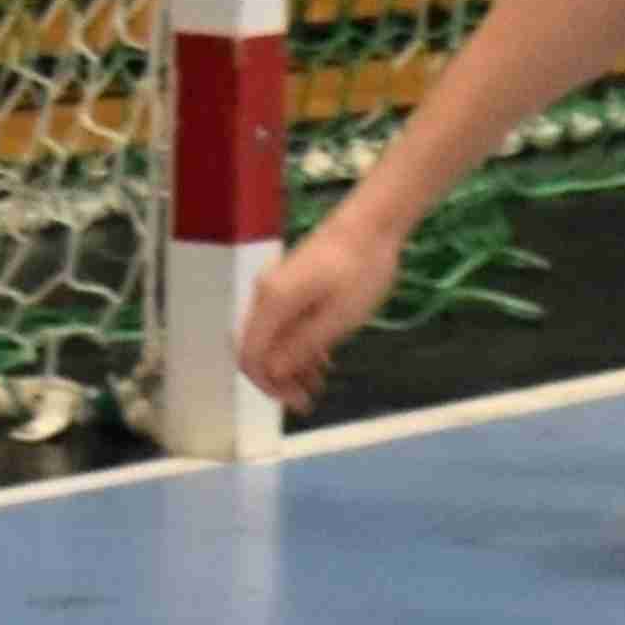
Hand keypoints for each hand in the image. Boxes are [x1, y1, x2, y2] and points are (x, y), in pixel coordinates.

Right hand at [232, 202, 403, 413]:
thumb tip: (274, 372)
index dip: (267, 384)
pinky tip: (322, 359)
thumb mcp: (338, 319)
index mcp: (272, 303)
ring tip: (319, 385)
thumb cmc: (361, 271)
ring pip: (274, 337)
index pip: (250, 355)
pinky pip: (287, 322)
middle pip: (259, 348)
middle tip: (308, 400)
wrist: (373, 222)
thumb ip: (302, 346)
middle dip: (280, 378)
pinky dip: (300, 344)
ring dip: (293, 364)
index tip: (293, 402)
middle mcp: (266, 295)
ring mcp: (278, 288)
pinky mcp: (293, 284)